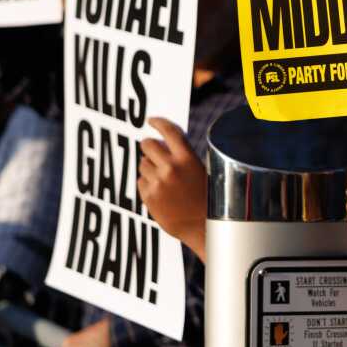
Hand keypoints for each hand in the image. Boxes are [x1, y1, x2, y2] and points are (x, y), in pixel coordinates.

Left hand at [138, 118, 207, 260]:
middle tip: (153, 150)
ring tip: (165, 180)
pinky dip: (148, 183)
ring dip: (150, 167)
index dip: (158, 122)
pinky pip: (141, 181)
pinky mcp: (148, 196)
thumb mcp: (200, 171)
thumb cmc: (204, 198)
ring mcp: (157, 182)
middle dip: (150, 146)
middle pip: (148, 144)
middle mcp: (170, 168)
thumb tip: (161, 143)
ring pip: (143, 164)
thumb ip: (182, 156)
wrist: (201, 226)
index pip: (169, 131)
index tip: (151, 120)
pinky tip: (162, 192)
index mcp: (187, 159)